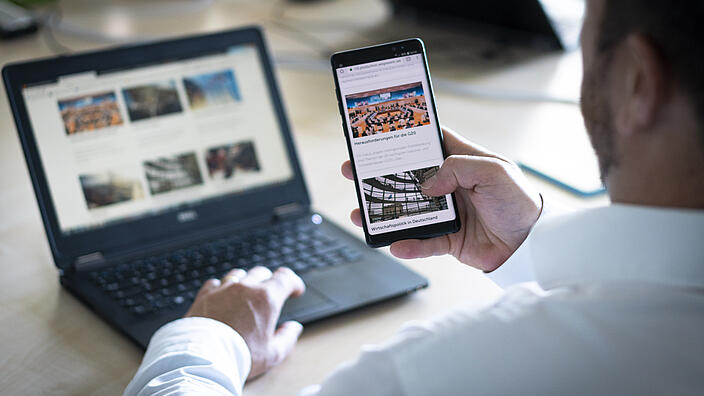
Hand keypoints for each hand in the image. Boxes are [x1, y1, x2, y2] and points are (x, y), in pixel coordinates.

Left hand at [185, 266, 305, 378]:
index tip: (294, 290)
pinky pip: (215, 283)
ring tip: (246, 294)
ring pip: (238, 275)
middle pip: (262, 272)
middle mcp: (244, 288)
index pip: (285, 278)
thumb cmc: (238, 356)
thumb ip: (287, 338)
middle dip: (270, 281)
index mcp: (265, 299)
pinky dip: (221, 287)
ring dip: (245, 281)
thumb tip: (294, 328)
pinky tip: (221, 296)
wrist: (202, 359)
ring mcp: (223, 290)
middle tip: (271, 293)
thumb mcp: (272, 353)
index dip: (293, 282)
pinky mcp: (204, 296)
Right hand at [341, 126, 541, 271]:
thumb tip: (427, 184)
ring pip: (406, 211)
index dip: (404, 137)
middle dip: (380, 174)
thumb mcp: (493, 171)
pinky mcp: (448, 239)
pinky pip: (421, 242)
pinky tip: (395, 243)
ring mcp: (446, 213)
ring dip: (384, 212)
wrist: (533, 245)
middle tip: (354, 170)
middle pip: (406, 177)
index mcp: (461, 161)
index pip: (427, 143)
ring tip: (361, 212)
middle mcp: (450, 185)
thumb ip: (457, 168)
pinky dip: (407, 244)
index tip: (378, 134)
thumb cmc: (520, 201)